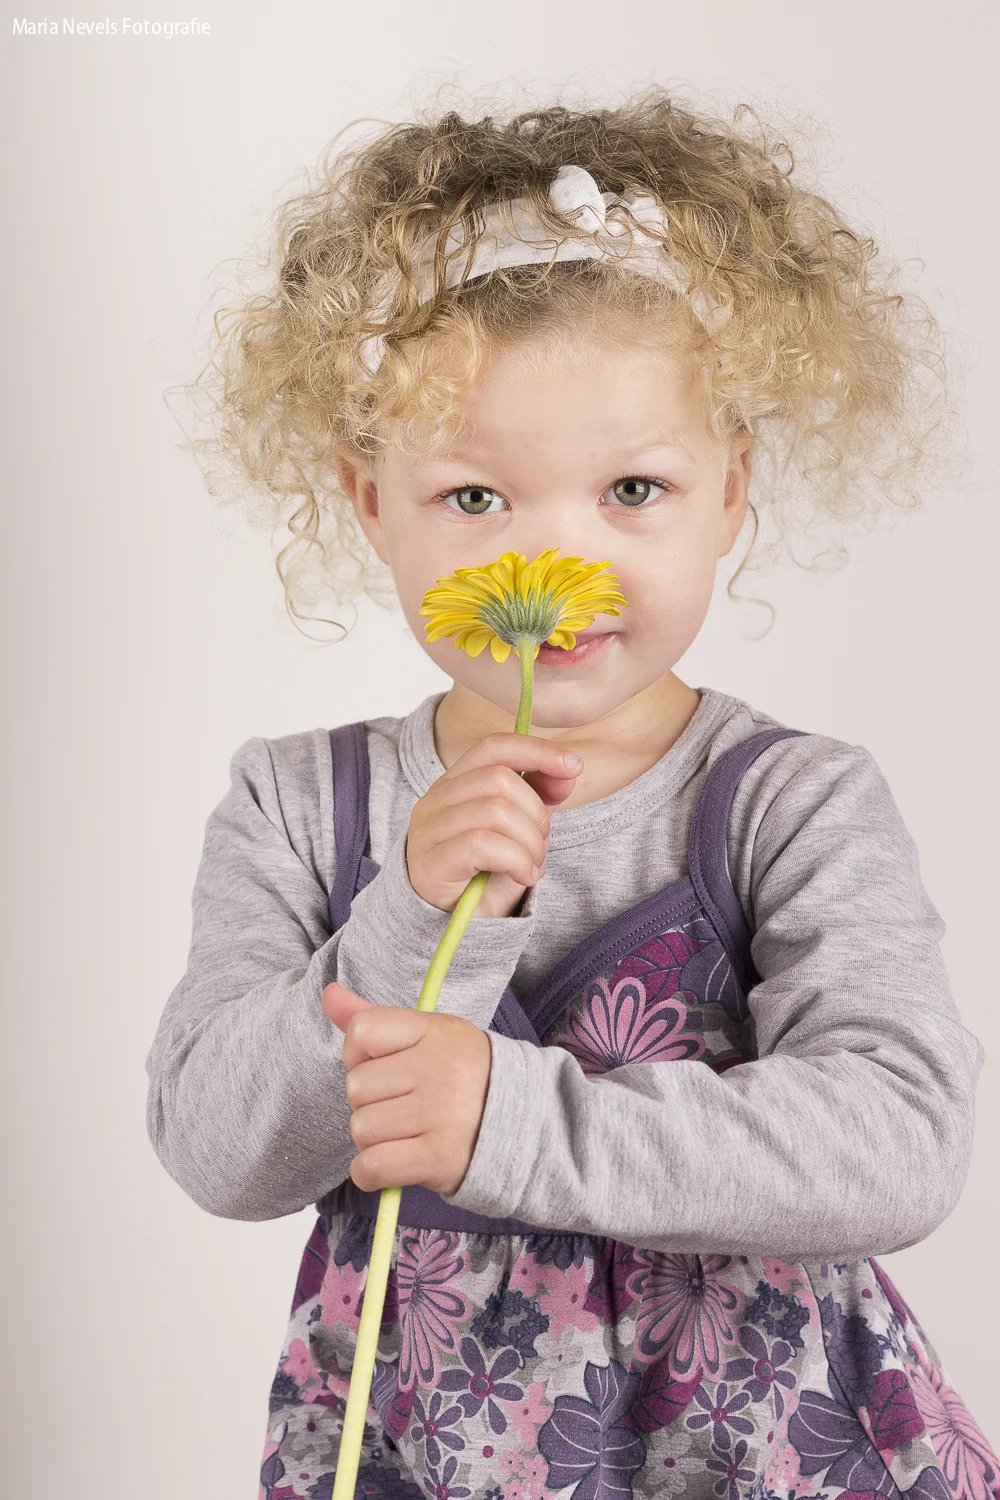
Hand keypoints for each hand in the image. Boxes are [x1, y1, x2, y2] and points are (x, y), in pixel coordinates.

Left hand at [323, 980, 491, 1196]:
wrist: (525, 1126)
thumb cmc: (464, 1077)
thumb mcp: (429, 1036)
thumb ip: (375, 1019)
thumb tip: (328, 994)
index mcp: (435, 1031)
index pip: (362, 1031)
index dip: (359, 1054)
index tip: (383, 1066)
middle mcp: (438, 1068)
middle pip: (356, 1087)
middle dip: (371, 1102)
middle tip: (404, 1106)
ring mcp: (440, 1113)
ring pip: (362, 1129)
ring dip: (375, 1139)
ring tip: (407, 1133)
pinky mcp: (438, 1157)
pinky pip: (372, 1166)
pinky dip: (372, 1173)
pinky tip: (394, 1164)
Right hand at [406, 731, 582, 917]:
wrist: (458, 926)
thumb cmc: (487, 874)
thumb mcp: (521, 829)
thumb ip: (540, 795)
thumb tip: (569, 766)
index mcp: (456, 783)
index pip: (494, 747)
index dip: (536, 750)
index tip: (574, 764)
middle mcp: (436, 799)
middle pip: (499, 780)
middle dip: (536, 813)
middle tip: (542, 846)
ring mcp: (428, 830)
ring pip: (495, 812)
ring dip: (529, 842)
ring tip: (532, 865)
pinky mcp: (430, 862)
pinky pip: (483, 844)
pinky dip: (516, 860)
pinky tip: (523, 876)